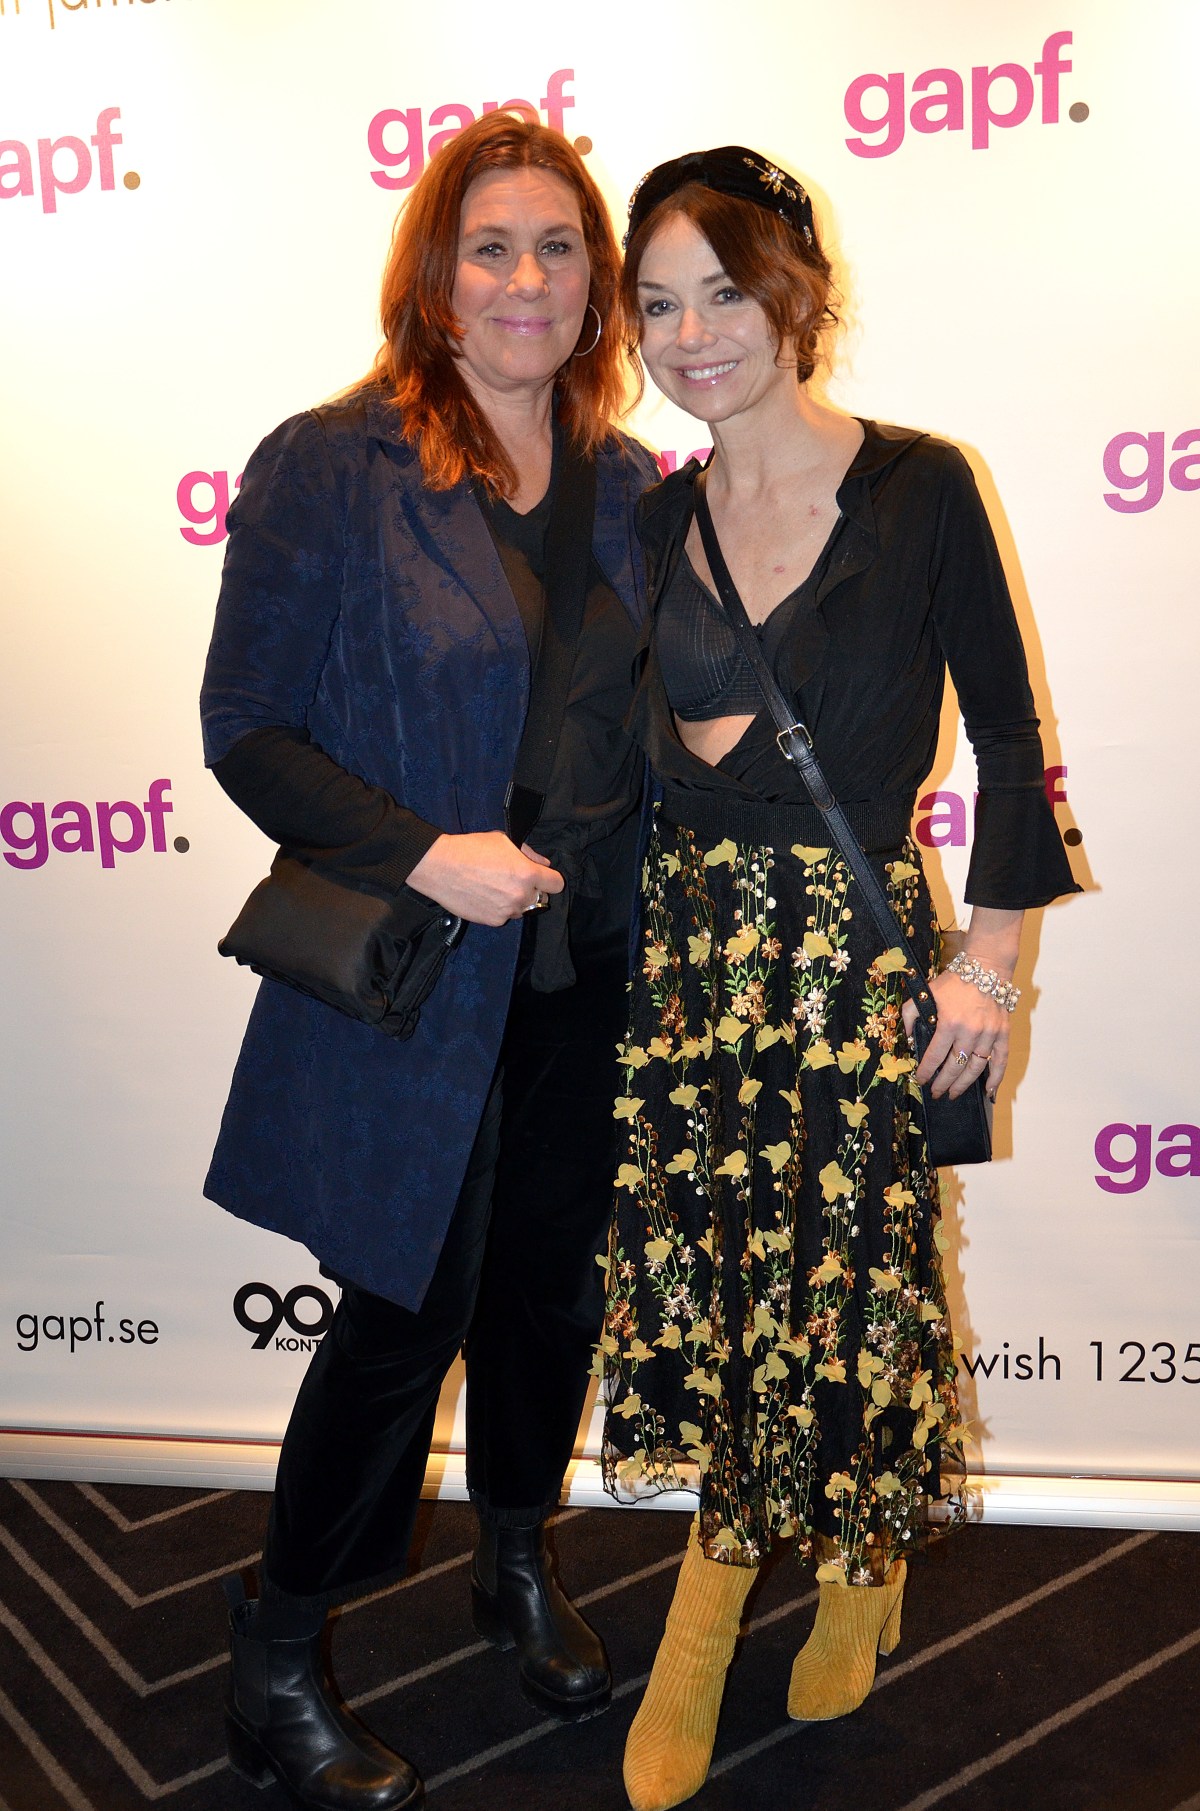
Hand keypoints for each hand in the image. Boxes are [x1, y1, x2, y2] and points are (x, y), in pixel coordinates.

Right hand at [406, 832, 563, 926]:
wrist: (440, 867)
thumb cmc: (471, 849)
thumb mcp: (504, 841)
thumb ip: (529, 853)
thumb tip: (544, 863)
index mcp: (528, 874)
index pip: (557, 885)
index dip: (550, 879)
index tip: (542, 877)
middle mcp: (521, 896)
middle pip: (541, 899)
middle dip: (532, 890)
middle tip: (513, 879)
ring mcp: (507, 911)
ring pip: (522, 909)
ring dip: (515, 901)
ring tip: (495, 886)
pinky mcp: (493, 921)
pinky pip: (504, 916)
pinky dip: (499, 909)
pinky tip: (484, 895)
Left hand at [901, 971, 1009, 1101]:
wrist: (986, 968)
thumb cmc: (954, 982)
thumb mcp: (926, 993)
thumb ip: (911, 1015)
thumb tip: (909, 1040)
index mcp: (949, 1023)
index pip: (935, 1056)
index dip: (926, 1071)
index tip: (920, 1079)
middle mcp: (970, 1032)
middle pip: (954, 1066)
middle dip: (943, 1083)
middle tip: (936, 1092)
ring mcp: (988, 1034)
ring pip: (975, 1067)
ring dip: (963, 1084)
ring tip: (954, 1093)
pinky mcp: (1003, 1033)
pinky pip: (1001, 1060)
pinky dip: (995, 1077)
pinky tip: (988, 1090)